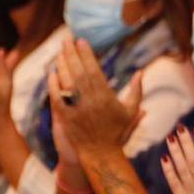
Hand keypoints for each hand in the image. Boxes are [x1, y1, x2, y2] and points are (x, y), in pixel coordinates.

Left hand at [49, 38, 140, 153]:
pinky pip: (56, 96)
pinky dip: (53, 84)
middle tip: (66, 39)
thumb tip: (141, 72)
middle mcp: (89, 100)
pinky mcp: (64, 116)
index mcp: (105, 96)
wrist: (100, 154)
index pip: (92, 69)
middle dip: (71, 53)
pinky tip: (52, 73)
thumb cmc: (117, 133)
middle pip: (77, 70)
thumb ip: (137, 91)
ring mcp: (75, 108)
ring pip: (66, 80)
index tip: (81, 41)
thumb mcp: (130, 111)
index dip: (86, 54)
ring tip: (60, 52)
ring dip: (62, 64)